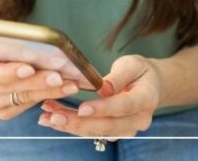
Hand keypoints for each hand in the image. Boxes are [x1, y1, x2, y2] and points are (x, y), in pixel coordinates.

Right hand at [0, 47, 80, 120]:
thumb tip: (43, 43)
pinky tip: (61, 90)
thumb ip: (10, 43)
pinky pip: (24, 106)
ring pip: (21, 99)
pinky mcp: (1, 111)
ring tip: (70, 85)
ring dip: (48, 92)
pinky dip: (44, 97)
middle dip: (38, 83)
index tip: (29, 68)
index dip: (9, 72)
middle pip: (10, 88)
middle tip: (60, 77)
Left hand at [38, 54, 162, 138]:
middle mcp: (139, 119)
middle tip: (53, 115)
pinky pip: (92, 132)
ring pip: (97, 132)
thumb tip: (103, 88)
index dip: (103, 108)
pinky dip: (73, 125)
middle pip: (107, 125)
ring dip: (70, 125)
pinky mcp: (115, 133)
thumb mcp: (132, 64)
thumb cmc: (140, 71)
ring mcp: (127, 129)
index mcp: (146, 99)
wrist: (150, 85)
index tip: (82, 109)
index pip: (124, 106)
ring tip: (47, 115)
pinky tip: (54, 116)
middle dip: (78, 122)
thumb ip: (118, 76)